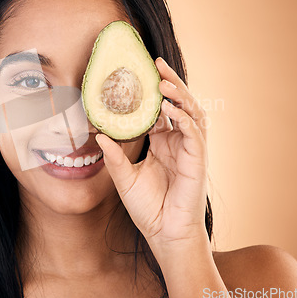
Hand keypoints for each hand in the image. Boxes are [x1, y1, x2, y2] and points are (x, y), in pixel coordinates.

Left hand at [95, 57, 209, 247]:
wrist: (165, 233)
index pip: (160, 110)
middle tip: (156, 64)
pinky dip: (184, 117)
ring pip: (191, 112)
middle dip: (170, 83)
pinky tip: (170, 108)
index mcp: (162, 142)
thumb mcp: (125, 178)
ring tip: (163, 81)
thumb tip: (98, 135)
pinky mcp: (198, 159)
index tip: (140, 73)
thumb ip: (114, 157)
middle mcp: (178, 141)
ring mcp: (190, 149)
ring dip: (179, 94)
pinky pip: (194, 132)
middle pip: (178, 103)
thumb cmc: (148, 208)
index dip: (152, 92)